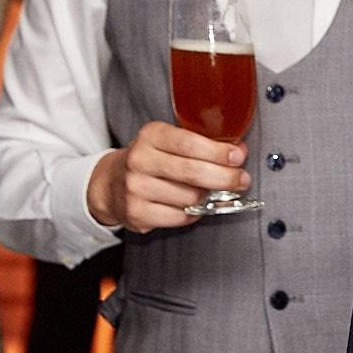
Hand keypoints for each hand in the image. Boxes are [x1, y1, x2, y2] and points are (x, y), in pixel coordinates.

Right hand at [85, 120, 248, 231]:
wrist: (110, 183)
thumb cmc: (151, 160)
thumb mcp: (169, 141)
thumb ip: (201, 144)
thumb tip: (238, 152)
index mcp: (150, 136)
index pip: (189, 143)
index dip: (218, 152)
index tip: (238, 157)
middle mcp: (139, 160)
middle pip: (192, 172)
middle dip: (225, 178)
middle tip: (242, 180)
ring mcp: (135, 188)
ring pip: (190, 197)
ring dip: (209, 197)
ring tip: (212, 192)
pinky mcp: (136, 212)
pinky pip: (180, 216)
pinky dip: (195, 212)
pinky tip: (194, 205)